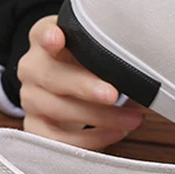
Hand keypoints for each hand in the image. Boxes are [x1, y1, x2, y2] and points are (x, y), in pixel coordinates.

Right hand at [17, 15, 143, 149]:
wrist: (68, 91)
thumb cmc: (84, 65)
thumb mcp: (92, 49)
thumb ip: (106, 47)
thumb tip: (144, 60)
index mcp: (45, 40)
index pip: (41, 34)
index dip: (48, 37)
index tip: (58, 39)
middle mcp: (32, 68)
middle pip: (52, 76)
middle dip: (84, 86)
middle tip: (112, 95)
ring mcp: (30, 99)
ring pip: (58, 110)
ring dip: (100, 117)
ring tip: (133, 119)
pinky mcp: (35, 127)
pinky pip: (58, 139)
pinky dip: (90, 139)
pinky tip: (115, 133)